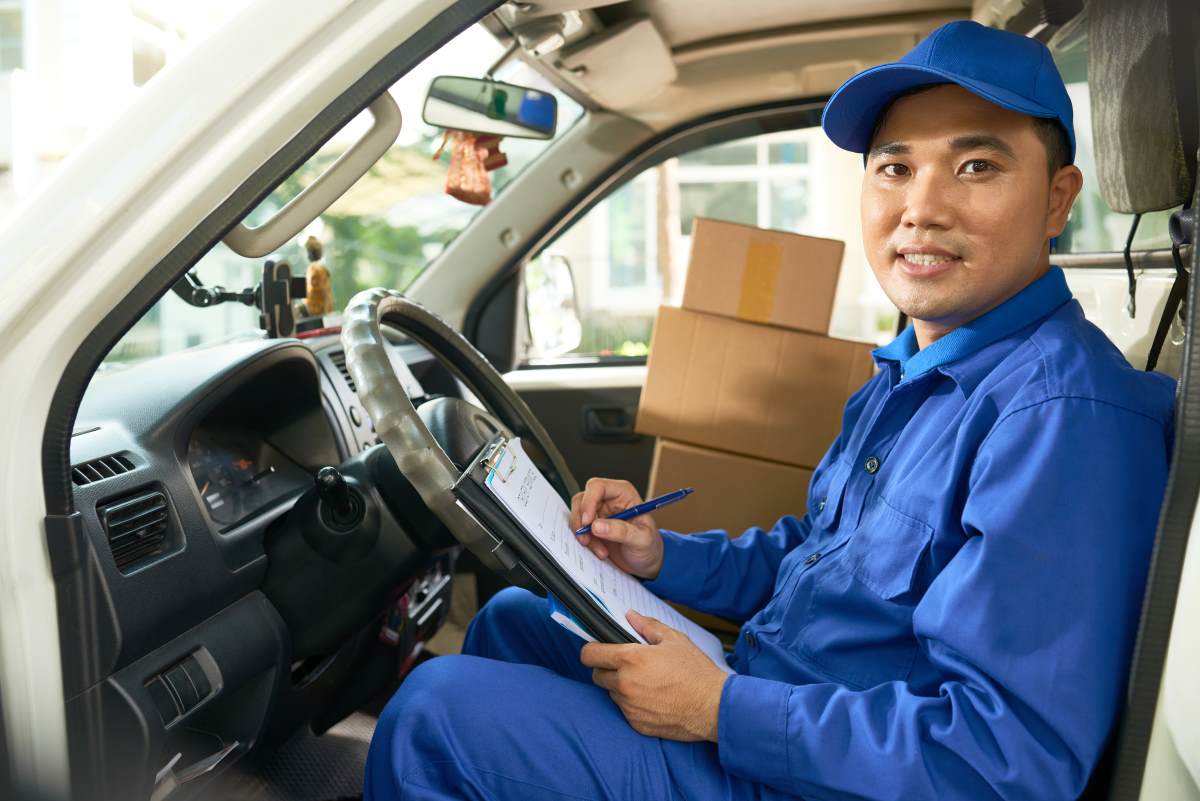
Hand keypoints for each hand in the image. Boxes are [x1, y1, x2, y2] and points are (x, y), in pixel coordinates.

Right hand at [570, 478, 663, 579]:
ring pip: (577, 515)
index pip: (598, 487)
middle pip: (582, 499)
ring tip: (600, 549)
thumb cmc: (649, 546)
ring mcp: (599, 513)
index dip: (589, 502)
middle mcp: (609, 500)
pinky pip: (579, 529)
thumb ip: (621, 531)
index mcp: (623, 494)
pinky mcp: (593, 526)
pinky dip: (584, 541)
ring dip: (582, 534)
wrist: (646, 562)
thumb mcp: (641, 539)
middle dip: (581, 520)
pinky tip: (599, 550)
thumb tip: (597, 526)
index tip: (587, 521)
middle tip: (587, 538)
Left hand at [580, 611, 728, 741]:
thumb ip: (648, 626)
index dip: (591, 650)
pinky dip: (633, 704)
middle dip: (606, 669)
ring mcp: (629, 706)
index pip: (589, 655)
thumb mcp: (674, 640)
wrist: (713, 707)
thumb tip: (630, 616)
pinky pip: (625, 711)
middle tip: (626, 665)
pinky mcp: (637, 724)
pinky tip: (653, 698)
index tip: (598, 650)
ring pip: (611, 693)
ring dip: (620, 687)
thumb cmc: (696, 671)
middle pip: (597, 675)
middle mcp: (624, 684)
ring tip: (645, 682)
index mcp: (630, 659)